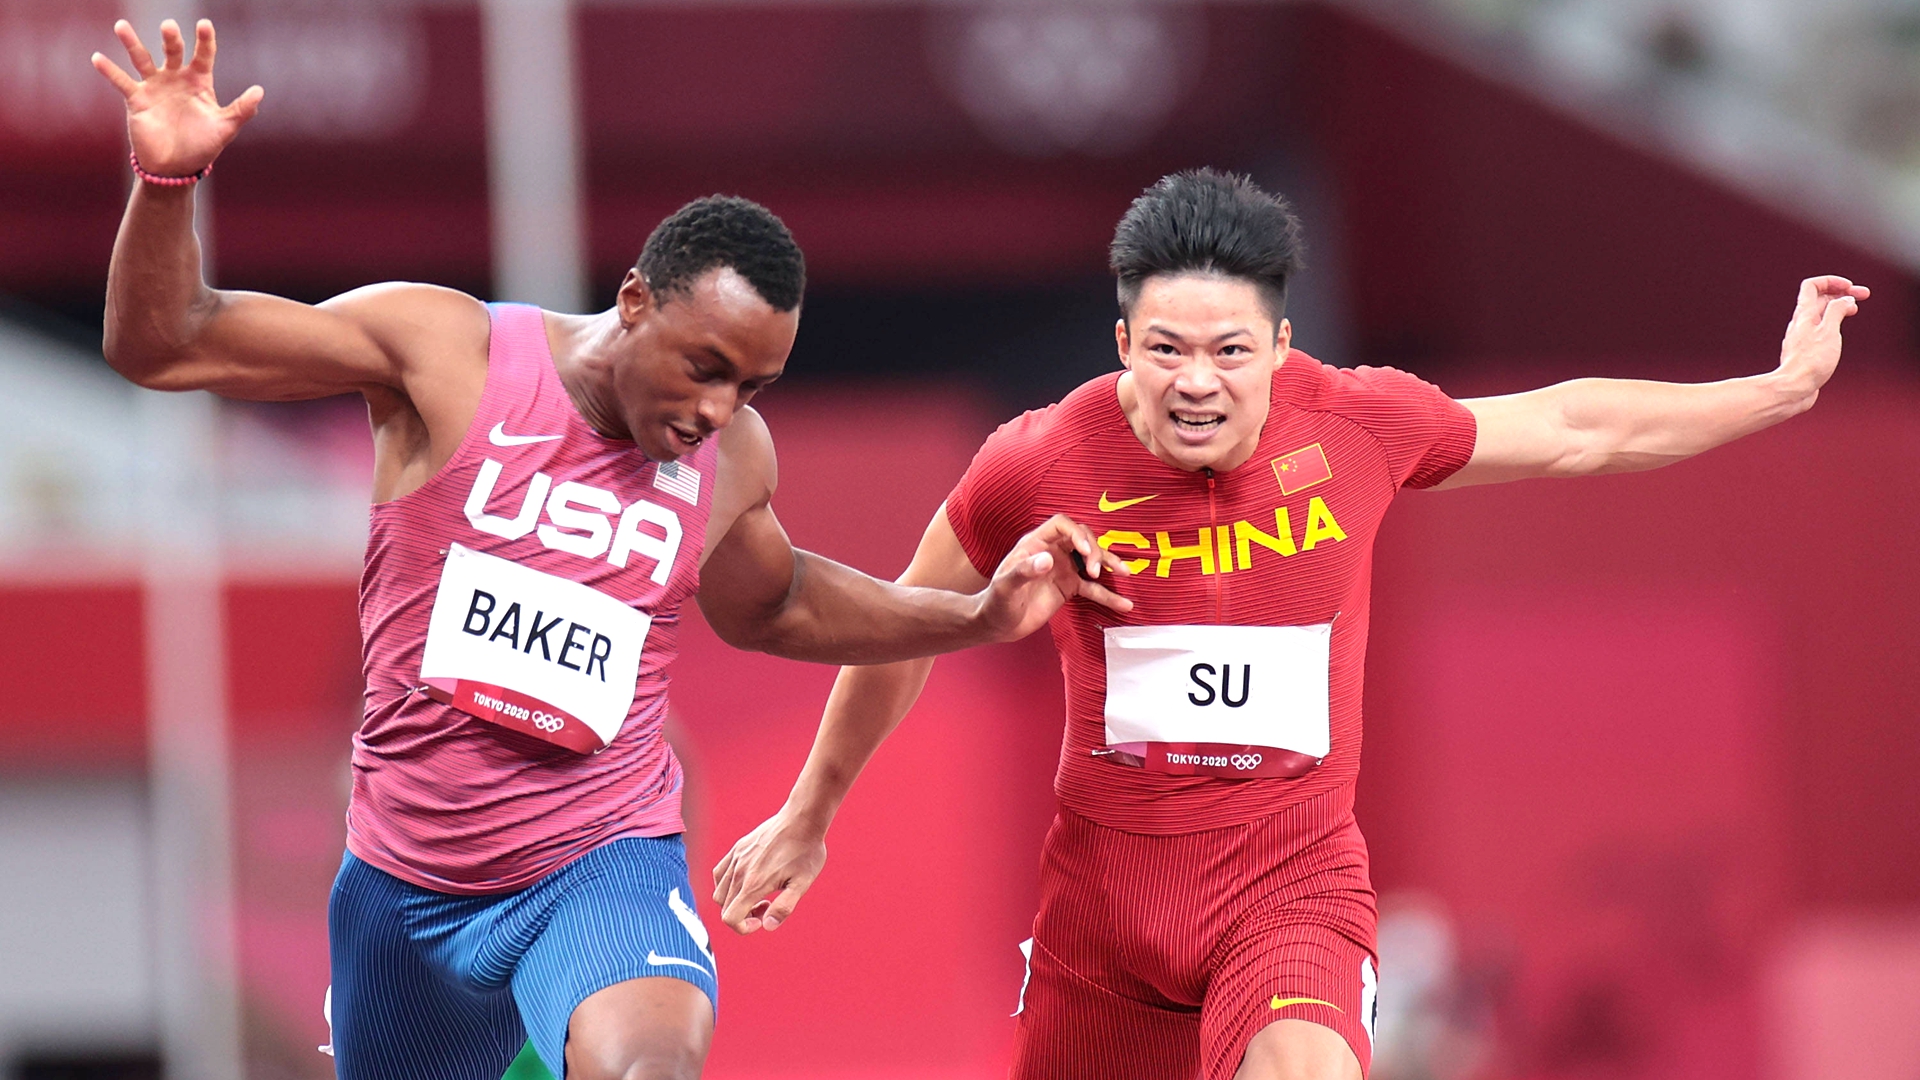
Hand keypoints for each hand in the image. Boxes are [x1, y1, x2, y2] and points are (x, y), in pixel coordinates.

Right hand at [92, 19, 262, 175]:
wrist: (176, 167)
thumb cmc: (203, 147)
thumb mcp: (225, 128)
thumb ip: (242, 109)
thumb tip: (260, 91)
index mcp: (200, 82)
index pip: (203, 55)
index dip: (205, 40)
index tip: (204, 24)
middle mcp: (176, 78)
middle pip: (172, 51)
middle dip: (170, 39)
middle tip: (168, 26)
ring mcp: (155, 86)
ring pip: (142, 59)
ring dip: (131, 43)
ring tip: (121, 26)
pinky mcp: (137, 99)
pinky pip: (121, 81)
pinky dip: (109, 71)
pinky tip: (97, 58)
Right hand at [712, 809, 828, 934]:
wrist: (802, 820)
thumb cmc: (805, 851)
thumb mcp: (802, 884)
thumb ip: (784, 907)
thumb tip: (768, 926)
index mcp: (754, 883)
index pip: (730, 918)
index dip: (743, 928)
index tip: (761, 920)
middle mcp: (739, 871)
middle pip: (724, 908)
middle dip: (743, 916)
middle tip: (766, 906)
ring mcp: (735, 859)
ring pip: (719, 892)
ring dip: (734, 901)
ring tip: (757, 894)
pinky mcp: (737, 849)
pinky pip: (719, 874)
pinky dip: (727, 885)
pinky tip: (747, 881)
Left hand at [978, 513, 1133, 641]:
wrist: (997, 624)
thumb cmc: (996, 602)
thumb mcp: (1005, 587)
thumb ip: (1024, 572)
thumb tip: (1047, 560)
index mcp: (1035, 543)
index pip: (1061, 525)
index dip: (1076, 533)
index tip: (1085, 550)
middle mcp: (1053, 552)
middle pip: (1082, 538)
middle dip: (1093, 550)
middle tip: (1094, 571)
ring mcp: (1063, 569)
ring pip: (1092, 560)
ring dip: (1108, 564)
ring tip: (1125, 573)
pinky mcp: (1069, 588)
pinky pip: (1093, 589)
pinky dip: (1109, 595)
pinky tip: (1124, 603)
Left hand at [1776, 275, 1868, 398]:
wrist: (1793, 389)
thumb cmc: (1811, 362)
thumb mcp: (1829, 331)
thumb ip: (1837, 312)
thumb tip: (1845, 300)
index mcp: (1804, 315)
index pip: (1812, 286)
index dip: (1832, 281)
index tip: (1850, 287)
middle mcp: (1800, 323)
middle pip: (1819, 299)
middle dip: (1841, 293)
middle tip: (1863, 295)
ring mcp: (1801, 337)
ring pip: (1819, 315)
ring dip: (1837, 308)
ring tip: (1854, 310)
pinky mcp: (1804, 351)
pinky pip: (1818, 330)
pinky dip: (1831, 324)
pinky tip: (1839, 332)